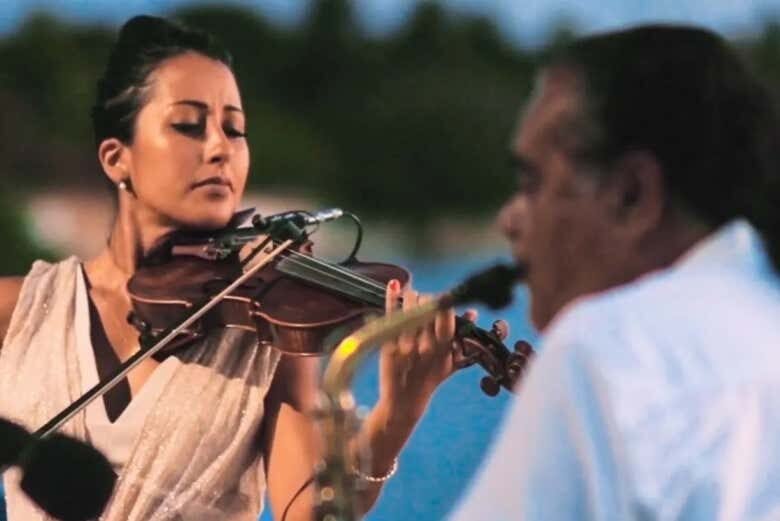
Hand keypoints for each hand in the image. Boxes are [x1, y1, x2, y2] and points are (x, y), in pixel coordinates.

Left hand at [377, 279, 456, 421]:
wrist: (404, 402)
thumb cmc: (429, 378)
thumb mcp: (450, 362)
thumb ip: (462, 338)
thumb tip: (473, 312)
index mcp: (443, 350)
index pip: (447, 321)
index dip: (445, 305)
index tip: (444, 298)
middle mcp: (425, 348)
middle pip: (427, 312)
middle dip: (427, 301)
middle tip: (425, 300)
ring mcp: (405, 347)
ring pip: (409, 312)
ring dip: (411, 299)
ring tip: (411, 296)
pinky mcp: (387, 347)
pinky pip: (389, 318)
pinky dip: (391, 299)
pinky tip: (393, 284)